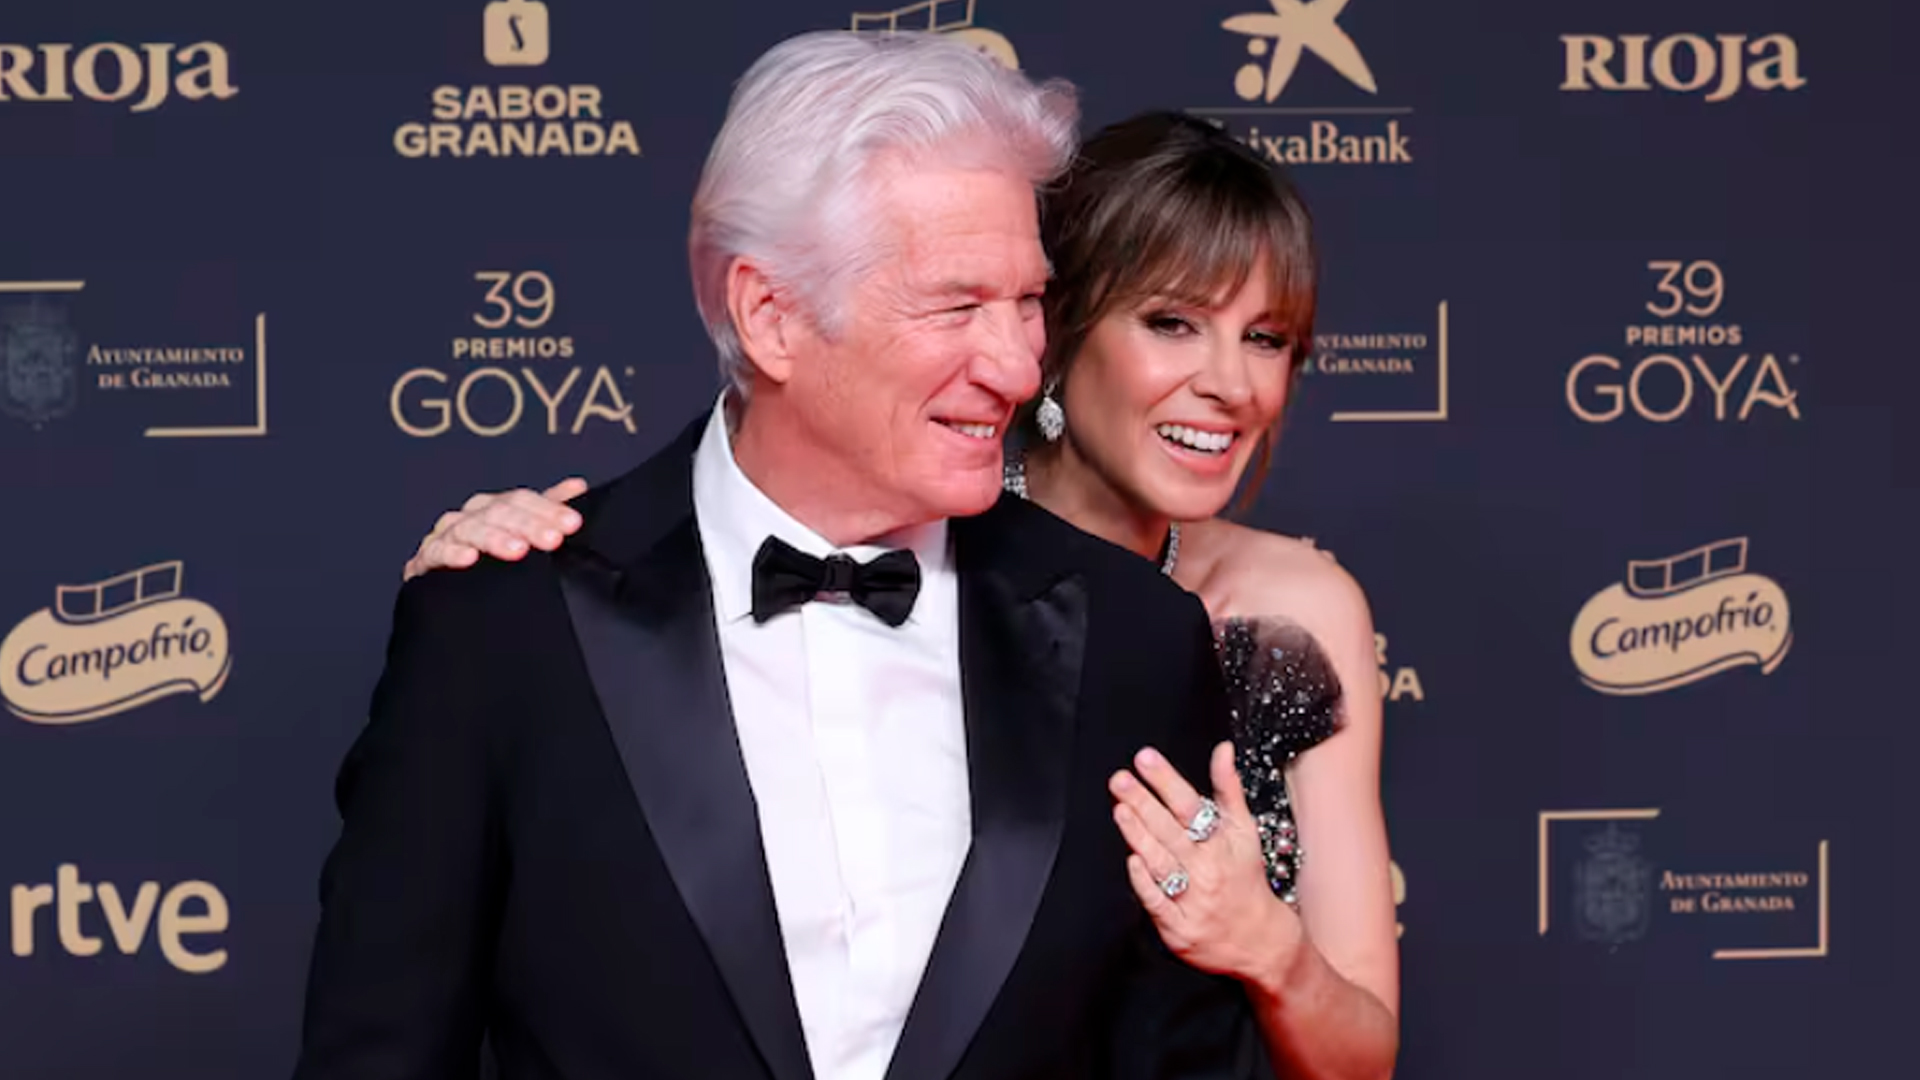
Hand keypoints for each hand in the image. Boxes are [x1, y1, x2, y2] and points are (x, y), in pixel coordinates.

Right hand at [402, 478, 587, 580]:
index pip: (522, 499)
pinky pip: (436, 552)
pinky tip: (469, 559)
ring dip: (494, 538)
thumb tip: (577, 487)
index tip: (572, 523)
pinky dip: (451, 554)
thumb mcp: (524, 532)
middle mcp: (471, 515)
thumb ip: (548, 509)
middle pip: (499, 511)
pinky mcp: (426, 559)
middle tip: (553, 539)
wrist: (452, 591)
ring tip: (518, 550)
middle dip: (529, 525)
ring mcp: (447, 535)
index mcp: (495, 506)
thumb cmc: (492, 558)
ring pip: (470, 528)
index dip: (548, 509)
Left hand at [1109, 742, 1301, 986]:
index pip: (1190, 804)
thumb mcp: (1245, 831)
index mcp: (1221, 842)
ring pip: (1161, 862)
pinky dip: (1145, 881)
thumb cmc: (1246, 880)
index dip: (1166, 780)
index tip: (1145, 758)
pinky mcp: (1178, 926)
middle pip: (1170, 830)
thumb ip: (1229, 789)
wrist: (1260, 941)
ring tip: (1120, 809)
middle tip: (1120, 779)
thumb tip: (1222, 750)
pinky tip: (1132, 860)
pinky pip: (1158, 901)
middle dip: (1143, 802)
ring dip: (1139, 835)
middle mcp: (1206, 868)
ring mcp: (1192, 898)